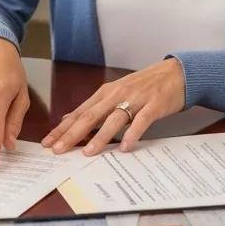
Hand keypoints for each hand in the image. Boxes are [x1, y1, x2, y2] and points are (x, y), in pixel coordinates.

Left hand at [41, 58, 185, 155]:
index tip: (48, 142)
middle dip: (73, 134)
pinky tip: (125, 147)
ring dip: (100, 136)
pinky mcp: (153, 105)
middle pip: (91, 116)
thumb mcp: (116, 92)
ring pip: (113, 119)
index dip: (63, 128)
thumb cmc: (145, 85)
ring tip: (88, 152)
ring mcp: (135, 100)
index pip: (80, 113)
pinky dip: (132, 134)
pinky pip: (141, 121)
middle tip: (58, 149)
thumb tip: (69, 118)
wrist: (176, 73)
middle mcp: (117, 94)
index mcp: (106, 92)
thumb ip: (95, 106)